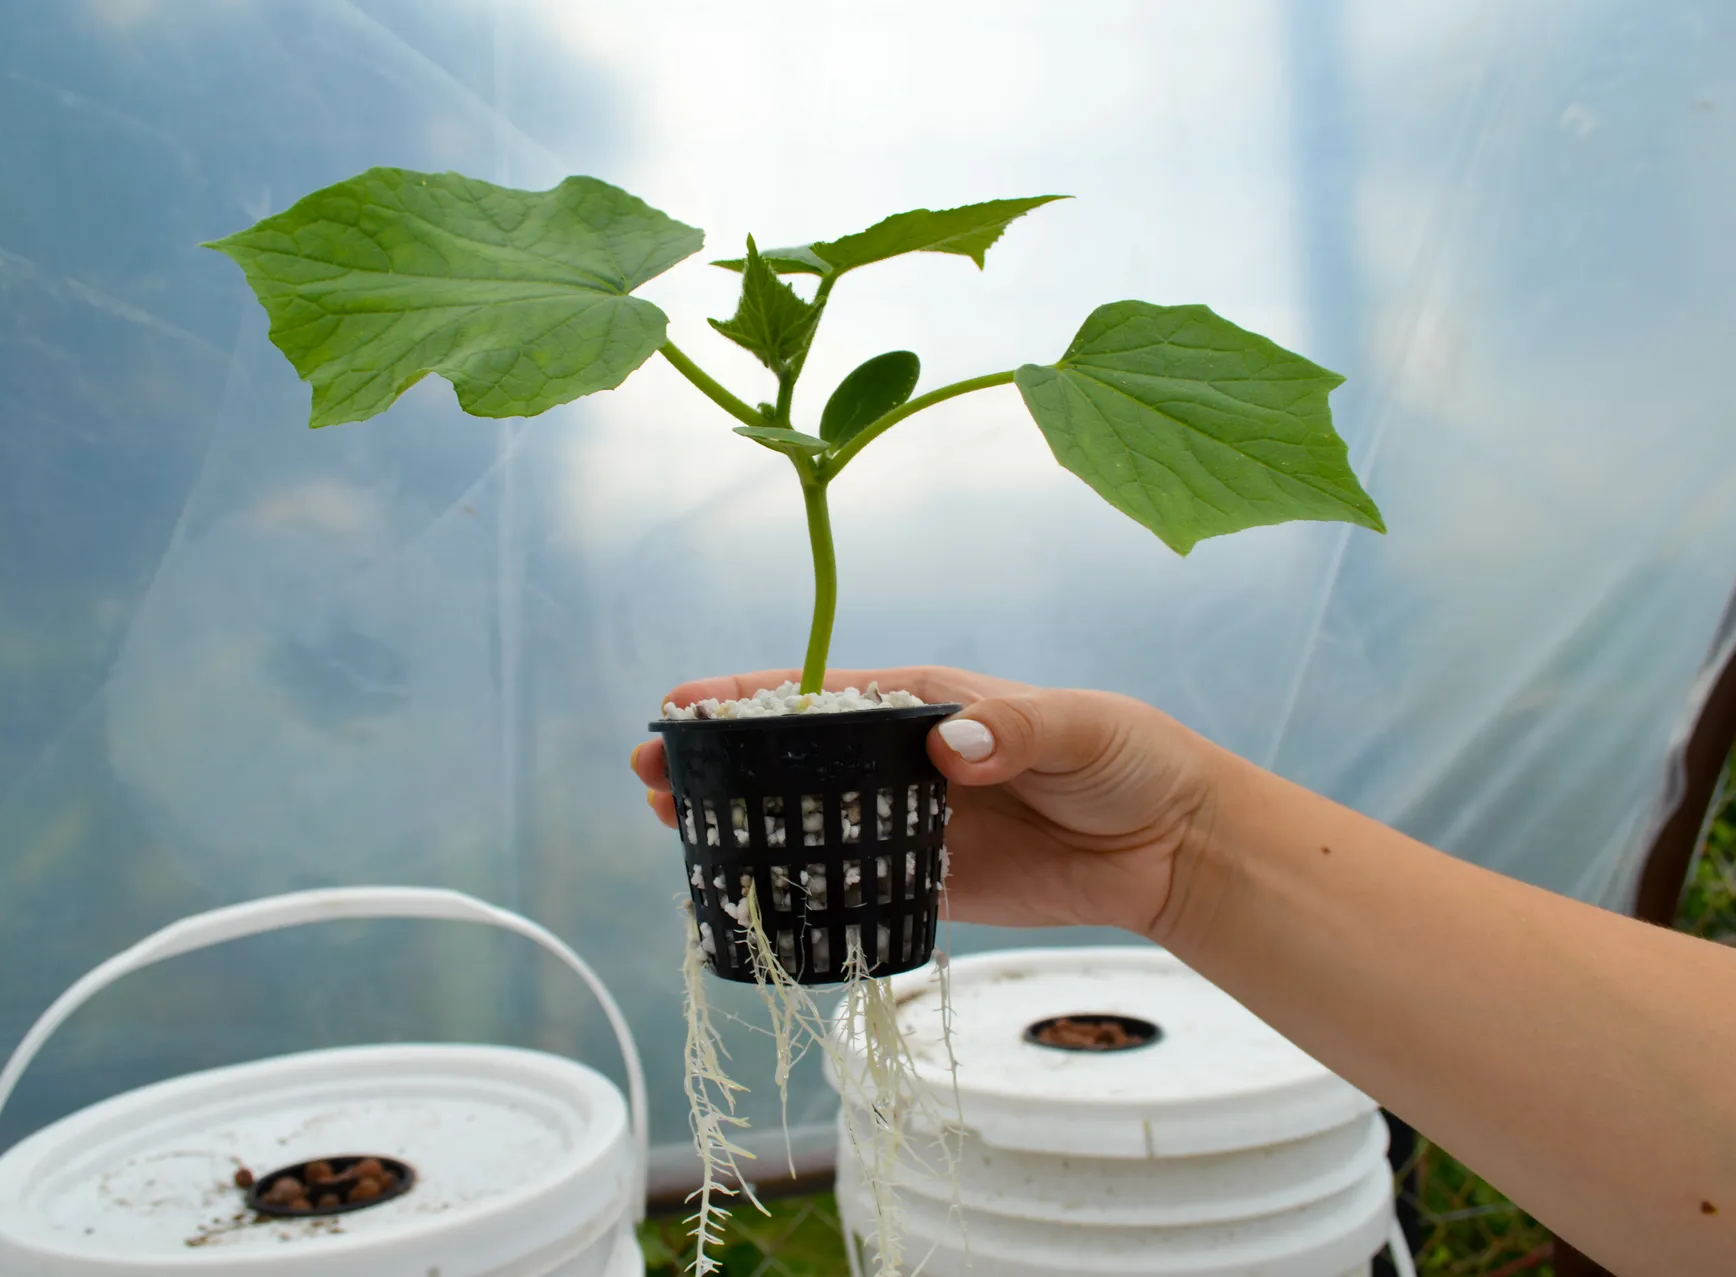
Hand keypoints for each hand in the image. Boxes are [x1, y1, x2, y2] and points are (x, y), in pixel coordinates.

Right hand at [630, 666, 1222, 936]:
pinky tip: (747, 894)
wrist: (1173, 846)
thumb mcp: (1080, 725)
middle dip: (719, 763)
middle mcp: (904, 760)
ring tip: (674, 831)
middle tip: (649, 779)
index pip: (819, 695)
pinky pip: (850, 884)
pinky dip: (798, 887)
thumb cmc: (1129, 759)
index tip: (681, 706)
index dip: (746, 698)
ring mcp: (909, 823)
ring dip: (741, 825)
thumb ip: (1016, 728)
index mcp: (925, 703)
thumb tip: (952, 743)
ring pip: (807, 822)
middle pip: (792, 760)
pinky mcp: (928, 883)